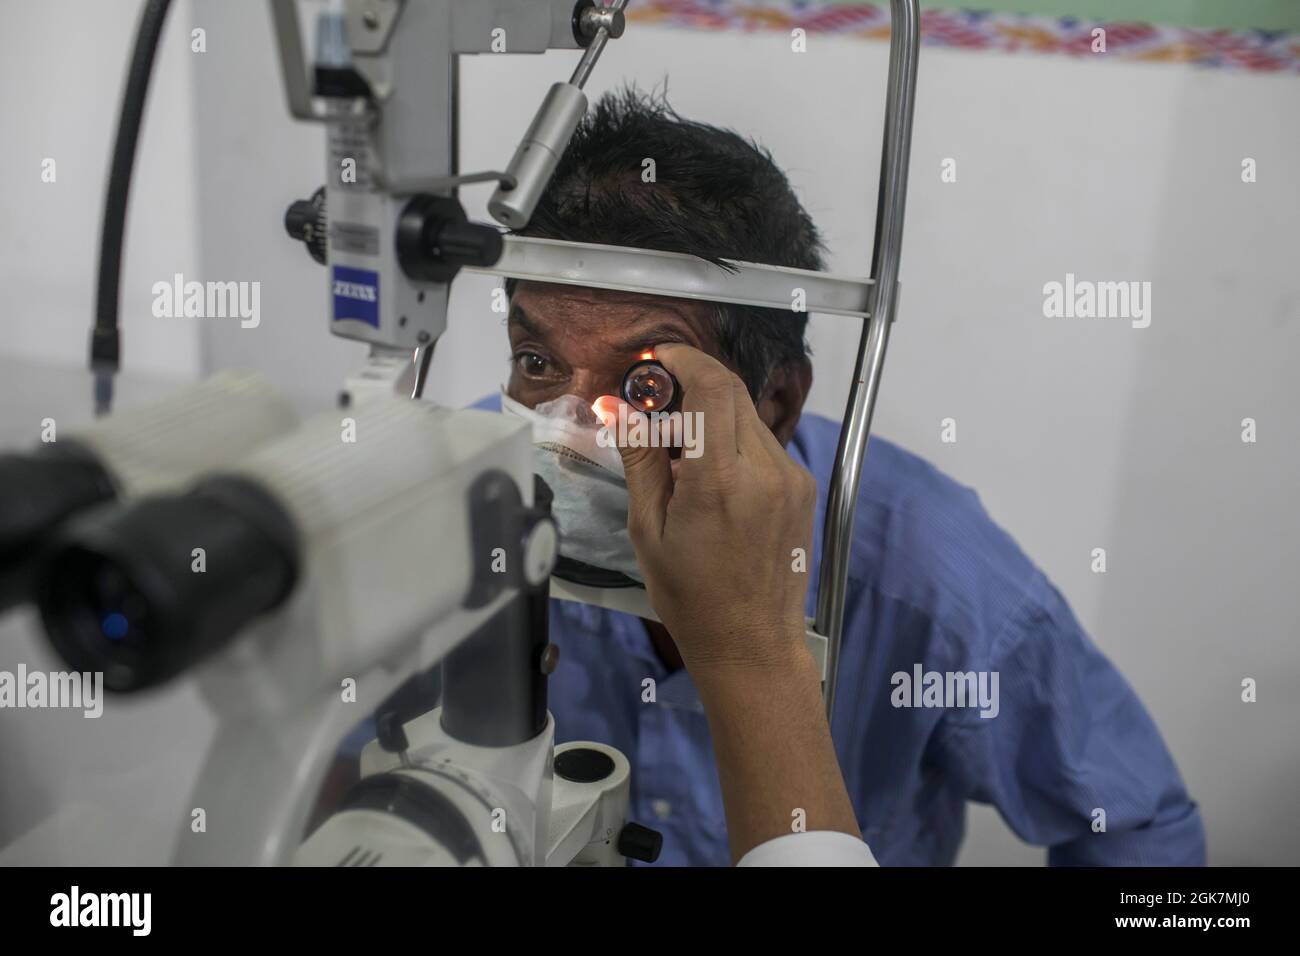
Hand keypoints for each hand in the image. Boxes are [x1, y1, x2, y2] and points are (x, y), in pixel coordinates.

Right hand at [595, 344, 861, 860]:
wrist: (752, 644)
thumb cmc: (690, 596)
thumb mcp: (648, 529)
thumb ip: (640, 459)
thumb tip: (623, 406)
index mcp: (720, 481)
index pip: (711, 387)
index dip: (682, 359)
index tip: (654, 360)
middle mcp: (765, 469)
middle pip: (730, 392)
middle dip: (691, 382)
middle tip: (655, 400)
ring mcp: (790, 476)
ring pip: (746, 415)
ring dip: (710, 412)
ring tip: (677, 444)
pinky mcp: (800, 486)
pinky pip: (761, 443)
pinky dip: (730, 439)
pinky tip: (708, 472)